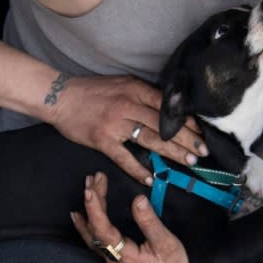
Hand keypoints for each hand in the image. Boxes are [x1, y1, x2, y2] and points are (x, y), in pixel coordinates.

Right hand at [47, 74, 207, 183]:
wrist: (59, 97)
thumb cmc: (94, 91)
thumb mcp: (123, 84)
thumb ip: (144, 94)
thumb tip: (170, 109)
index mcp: (135, 89)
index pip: (167, 106)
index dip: (186, 121)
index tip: (202, 132)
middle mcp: (127, 105)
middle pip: (163, 125)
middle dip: (187, 139)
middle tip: (203, 152)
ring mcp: (114, 124)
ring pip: (150, 140)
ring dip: (172, 153)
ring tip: (188, 162)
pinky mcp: (102, 140)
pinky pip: (124, 157)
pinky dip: (137, 169)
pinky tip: (150, 178)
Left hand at [70, 171, 202, 262]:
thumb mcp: (167, 243)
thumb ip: (149, 221)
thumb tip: (137, 199)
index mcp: (125, 257)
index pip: (103, 231)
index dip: (95, 209)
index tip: (91, 190)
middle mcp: (114, 261)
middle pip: (94, 231)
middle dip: (92, 203)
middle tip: (93, 179)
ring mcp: (113, 262)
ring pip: (92, 237)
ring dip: (87, 213)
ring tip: (85, 192)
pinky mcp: (116, 261)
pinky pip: (96, 242)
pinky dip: (88, 227)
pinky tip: (83, 218)